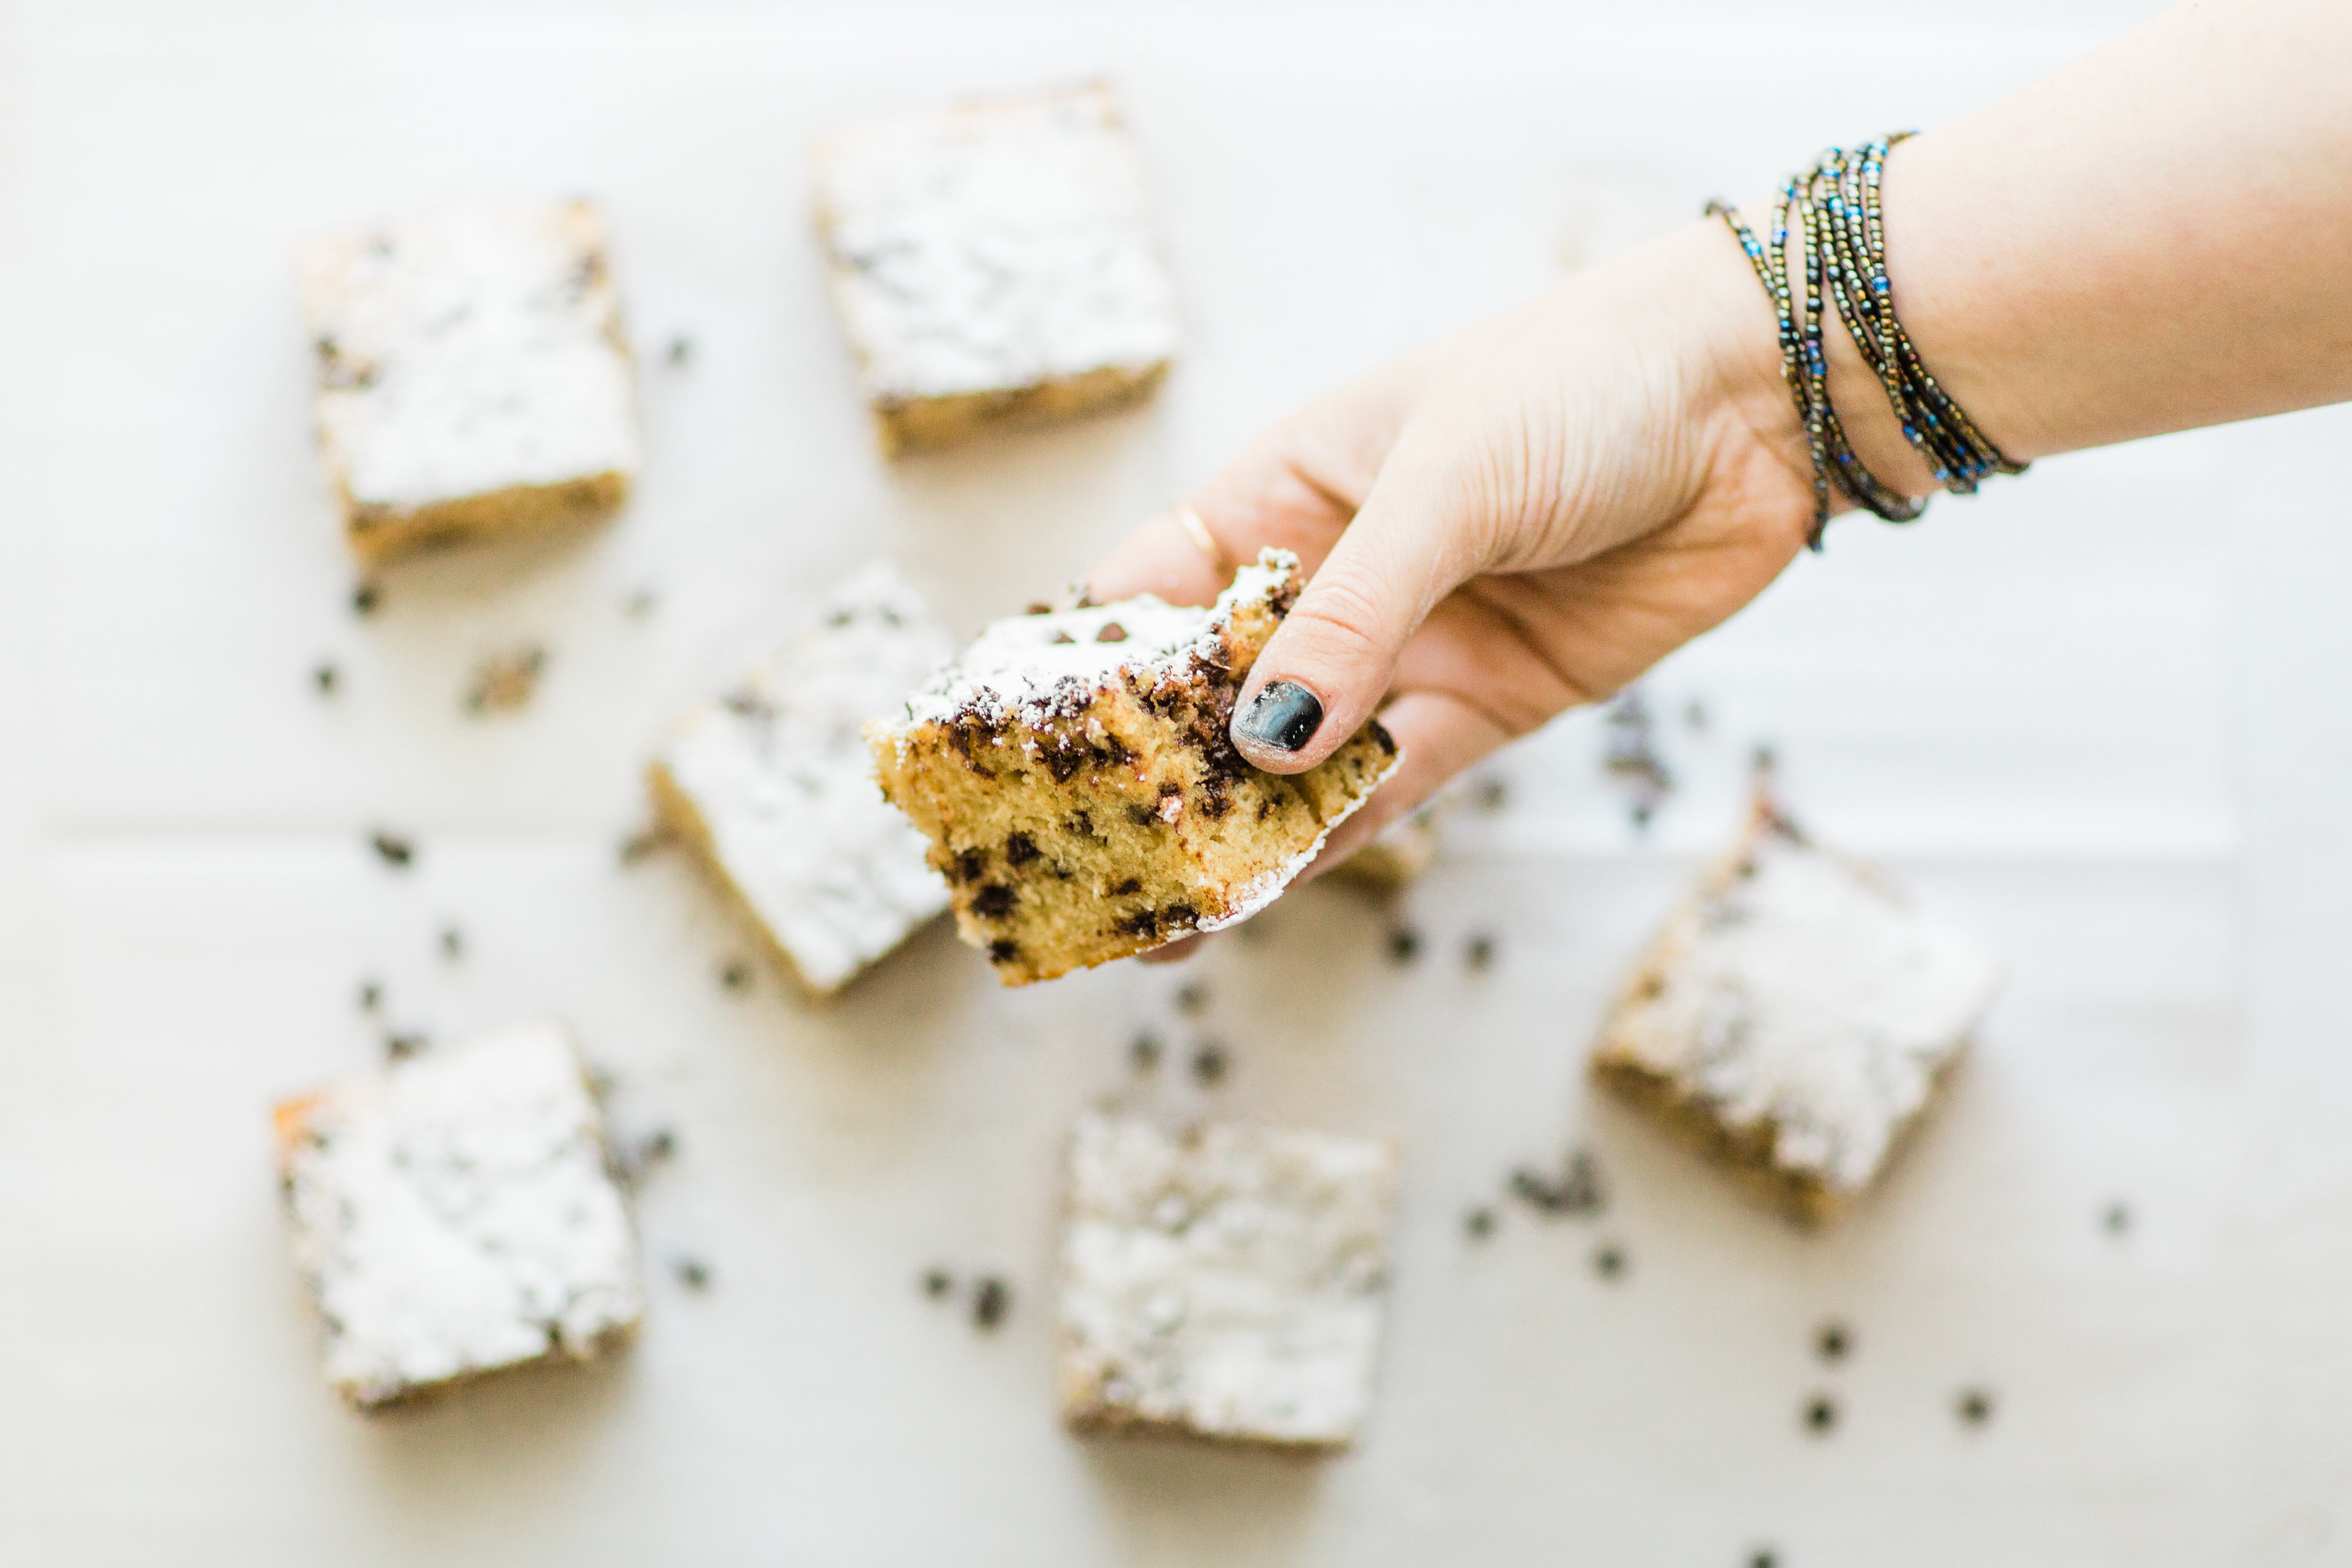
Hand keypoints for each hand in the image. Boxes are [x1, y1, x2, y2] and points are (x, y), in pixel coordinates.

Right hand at [1088, 220, 1818, 902]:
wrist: (1758, 401)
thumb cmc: (1582, 383)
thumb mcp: (1447, 483)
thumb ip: (1352, 614)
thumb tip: (1263, 742)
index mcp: (1284, 491)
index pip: (1153, 589)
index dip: (1089, 669)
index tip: (1022, 754)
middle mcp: (1333, 578)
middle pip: (1215, 694)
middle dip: (1157, 779)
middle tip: (1091, 868)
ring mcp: (1409, 649)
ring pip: (1300, 759)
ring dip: (1241, 832)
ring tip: (1169, 914)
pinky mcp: (1488, 706)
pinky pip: (1394, 786)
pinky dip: (1339, 837)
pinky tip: (1276, 887)